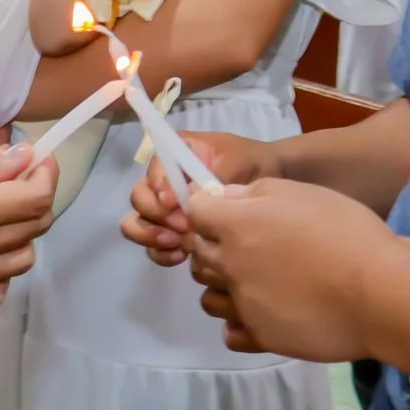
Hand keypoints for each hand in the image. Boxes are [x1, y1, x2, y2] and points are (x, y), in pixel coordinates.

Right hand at [121, 131, 282, 264]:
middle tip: (181, 228)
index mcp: (176, 154)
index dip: (158, 188)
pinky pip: (155, 245)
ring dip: (152, 237)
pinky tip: (181, 256)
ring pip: (139, 222)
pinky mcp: (173, 231)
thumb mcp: (235, 161)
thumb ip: (209, 177)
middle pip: (140, 197)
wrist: (270, 179)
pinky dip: (162, 252)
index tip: (173, 204)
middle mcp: (164, 179)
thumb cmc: (251, 163)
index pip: (153, 169)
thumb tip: (185, 198)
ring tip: (178, 245)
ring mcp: (166, 208)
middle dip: (154, 216)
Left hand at [186, 180, 403, 361]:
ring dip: (222, 286)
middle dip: (212, 245)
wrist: (378, 294)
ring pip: (209, 297)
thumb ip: (257, 192)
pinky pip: (231, 333)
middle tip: (245, 243)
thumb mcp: (304, 193)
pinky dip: (238, 324)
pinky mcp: (261, 337)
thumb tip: (225, 198)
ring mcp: (243, 305)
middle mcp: (231, 265)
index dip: (206, 207)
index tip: (223, 208)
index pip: (195, 211)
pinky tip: (261, 313)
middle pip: (198, 254)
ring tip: (254, 282)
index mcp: (238, 224)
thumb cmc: (346, 233)